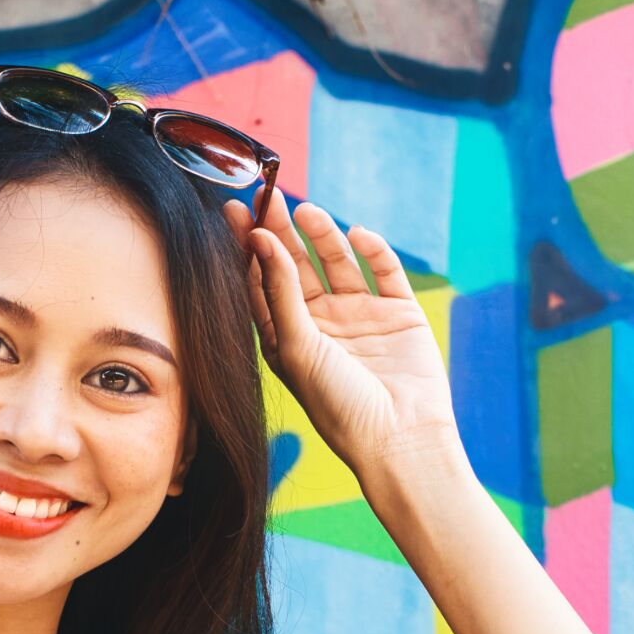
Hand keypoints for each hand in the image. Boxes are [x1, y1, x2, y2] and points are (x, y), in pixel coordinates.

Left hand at [220, 189, 461, 478]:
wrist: (400, 439)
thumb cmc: (339, 405)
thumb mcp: (298, 346)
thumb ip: (280, 290)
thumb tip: (260, 237)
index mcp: (289, 338)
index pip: (261, 284)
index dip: (247, 248)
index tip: (233, 211)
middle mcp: (322, 325)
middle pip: (296, 266)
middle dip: (281, 231)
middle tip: (267, 194)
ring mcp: (362, 317)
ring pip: (338, 263)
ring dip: (323, 236)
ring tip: (308, 211)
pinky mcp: (399, 314)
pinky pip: (385, 272)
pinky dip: (373, 251)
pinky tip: (358, 235)